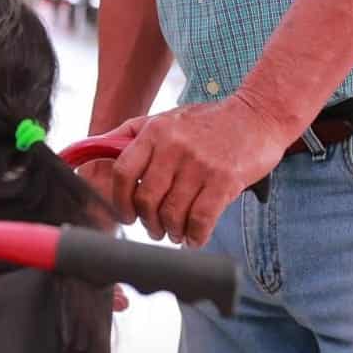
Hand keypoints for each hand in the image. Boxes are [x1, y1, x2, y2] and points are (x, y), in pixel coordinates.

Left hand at [104, 95, 294, 246]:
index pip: (123, 172)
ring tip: (176, 233)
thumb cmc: (209, 121)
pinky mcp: (225, 180)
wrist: (258, 115)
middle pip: (146, 199)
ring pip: (172, 213)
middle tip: (156, 229)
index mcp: (155, 133)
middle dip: (148, 223)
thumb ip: (132, 133)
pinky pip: (201, 219)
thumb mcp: (167, 118)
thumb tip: (93, 148)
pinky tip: (195, 238)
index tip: (127, 216)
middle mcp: (174, 148)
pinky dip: (195, 236)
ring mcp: (200, 164)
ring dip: (172, 232)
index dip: (120, 201)